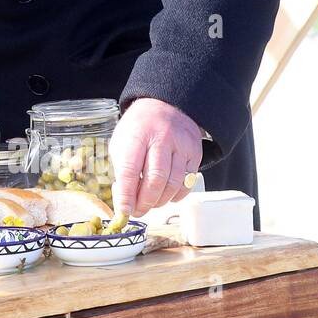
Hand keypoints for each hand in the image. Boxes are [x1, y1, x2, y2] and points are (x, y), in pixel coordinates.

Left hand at [109, 98, 203, 215]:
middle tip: (138, 211)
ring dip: (161, 200)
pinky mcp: (195, 152)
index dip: (127, 194)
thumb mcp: (121, 141)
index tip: (124, 211)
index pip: (129, 170)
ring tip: (151, 204)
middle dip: (145, 202)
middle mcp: (161, 139)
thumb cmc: (138, 129)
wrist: (166, 106)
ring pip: (173, 183)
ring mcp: (181, 145)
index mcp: (136, 134)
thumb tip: (124, 201)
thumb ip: (121, 169)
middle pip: (155, 179)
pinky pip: (188, 182)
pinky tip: (167, 196)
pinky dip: (177, 195)